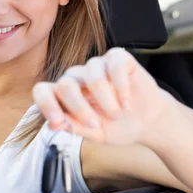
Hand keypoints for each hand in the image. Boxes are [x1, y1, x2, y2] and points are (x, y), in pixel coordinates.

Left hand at [33, 47, 171, 145]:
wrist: (149, 122)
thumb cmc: (118, 126)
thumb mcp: (95, 134)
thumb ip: (74, 127)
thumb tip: (53, 125)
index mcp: (65, 95)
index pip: (43, 91)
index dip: (46, 105)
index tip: (58, 122)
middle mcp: (77, 77)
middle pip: (65, 84)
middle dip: (79, 107)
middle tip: (95, 124)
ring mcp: (96, 65)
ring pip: (92, 76)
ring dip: (105, 100)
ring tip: (117, 114)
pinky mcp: (117, 58)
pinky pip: (113, 65)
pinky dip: (121, 86)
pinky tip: (127, 101)